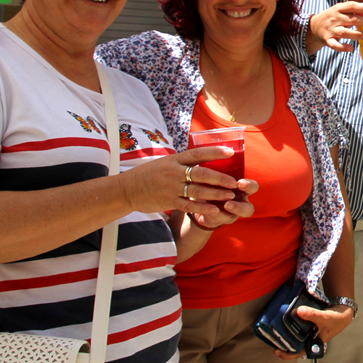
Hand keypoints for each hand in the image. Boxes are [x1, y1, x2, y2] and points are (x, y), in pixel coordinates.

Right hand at [119, 146, 248, 215]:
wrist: (127, 189)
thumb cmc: (149, 174)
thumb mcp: (166, 162)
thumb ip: (183, 162)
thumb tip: (204, 158)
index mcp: (175, 159)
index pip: (197, 153)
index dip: (214, 152)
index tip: (230, 152)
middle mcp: (174, 172)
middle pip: (200, 174)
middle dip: (219, 178)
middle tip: (234, 182)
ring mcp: (171, 188)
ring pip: (197, 191)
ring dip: (215, 194)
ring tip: (230, 195)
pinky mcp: (169, 202)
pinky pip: (188, 205)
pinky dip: (202, 208)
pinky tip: (215, 210)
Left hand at [273, 304, 354, 359]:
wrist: (343, 313)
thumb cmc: (336, 319)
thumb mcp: (324, 317)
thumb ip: (312, 314)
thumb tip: (299, 311)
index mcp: (314, 343)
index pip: (298, 353)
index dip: (287, 354)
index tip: (276, 351)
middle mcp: (310, 340)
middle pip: (294, 346)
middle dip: (283, 343)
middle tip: (272, 339)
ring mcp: (310, 334)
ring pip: (296, 337)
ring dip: (287, 334)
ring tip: (276, 330)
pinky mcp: (309, 326)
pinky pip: (298, 328)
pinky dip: (293, 325)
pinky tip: (287, 320)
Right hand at [305, 2, 362, 54]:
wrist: (314, 27)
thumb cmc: (332, 17)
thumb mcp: (339, 10)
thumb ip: (353, 10)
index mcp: (338, 9)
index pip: (351, 6)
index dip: (362, 8)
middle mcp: (334, 18)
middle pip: (351, 19)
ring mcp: (331, 30)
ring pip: (344, 32)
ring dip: (356, 34)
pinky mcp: (328, 40)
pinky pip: (335, 45)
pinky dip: (342, 47)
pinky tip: (351, 48)